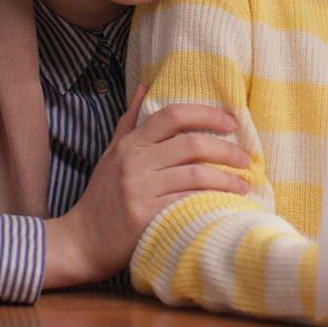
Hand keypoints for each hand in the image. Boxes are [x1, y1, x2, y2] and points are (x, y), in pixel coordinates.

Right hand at [42, 85, 252, 287]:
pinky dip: (210, 201)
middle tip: (246, 158)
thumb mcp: (111, 154)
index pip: (172, 115)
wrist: (81, 240)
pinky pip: (186, 202)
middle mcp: (135, 162)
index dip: (206, 114)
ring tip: (244, 183)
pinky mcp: (145, 216)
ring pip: (194, 174)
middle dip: (226, 149)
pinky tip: (226, 204)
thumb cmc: (101, 196)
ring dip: (226, 179)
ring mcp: (139, 189)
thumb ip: (129, 121)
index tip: (231, 121)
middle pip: (191, 144)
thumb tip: (144, 86)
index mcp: (131, 144)